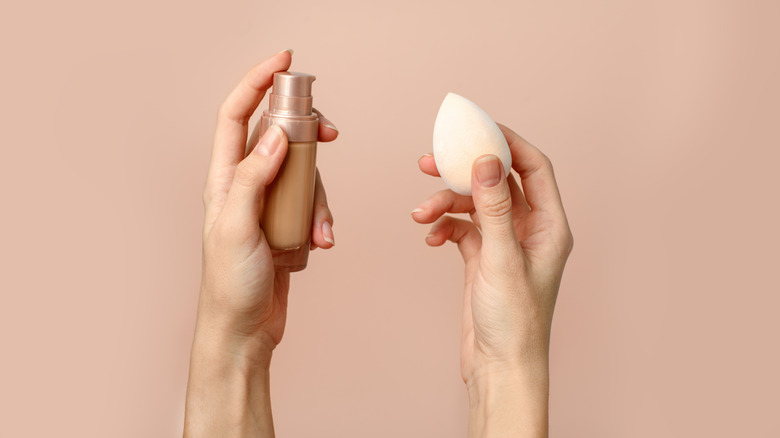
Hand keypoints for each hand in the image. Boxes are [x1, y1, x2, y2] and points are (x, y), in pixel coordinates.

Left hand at [184, 50, 337, 437]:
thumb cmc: (229, 285)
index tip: (285, 62)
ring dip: (321, 199)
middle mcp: (245, 186)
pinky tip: (322, 244)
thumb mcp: (237, 227)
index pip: (237, 116)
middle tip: (332, 132)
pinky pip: (314, 208)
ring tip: (321, 233)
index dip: (257, 83)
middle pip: (280, 138)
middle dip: (309, 134)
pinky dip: (324, 222)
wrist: (244, 331)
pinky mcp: (287, 227)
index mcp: (224, 179)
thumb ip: (252, 177)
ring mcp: (268, 206)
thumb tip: (274, 136)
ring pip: (305, 175)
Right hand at [413, 124, 572, 436]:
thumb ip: (494, 206)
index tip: (475, 129)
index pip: (533, 167)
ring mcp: (505, 245)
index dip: (507, 143)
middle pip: (497, 182)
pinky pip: (462, 228)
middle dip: (463, 170)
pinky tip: (431, 238)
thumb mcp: (501, 257)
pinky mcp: (483, 260)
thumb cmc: (514, 320)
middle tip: (430, 160)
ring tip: (420, 214)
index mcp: (549, 226)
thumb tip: (486, 158)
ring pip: (473, 205)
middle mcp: (530, 230)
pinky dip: (444, 227)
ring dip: (445, 204)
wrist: (499, 367)